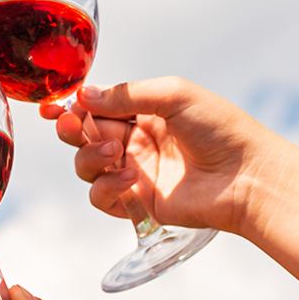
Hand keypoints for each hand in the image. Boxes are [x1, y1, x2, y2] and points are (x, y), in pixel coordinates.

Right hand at [40, 76, 277, 234]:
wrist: (248, 177)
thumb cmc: (221, 129)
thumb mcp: (173, 96)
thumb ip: (126, 95)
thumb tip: (83, 96)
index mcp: (143, 113)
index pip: (96, 108)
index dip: (70, 107)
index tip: (50, 107)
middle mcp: (134, 143)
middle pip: (83, 136)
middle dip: (71, 130)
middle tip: (70, 126)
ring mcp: (133, 174)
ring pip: (85, 166)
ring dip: (90, 157)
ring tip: (116, 152)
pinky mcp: (136, 204)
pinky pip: (100, 197)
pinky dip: (107, 186)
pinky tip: (130, 178)